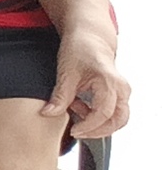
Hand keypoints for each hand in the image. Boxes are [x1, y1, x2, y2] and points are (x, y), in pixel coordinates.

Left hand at [50, 25, 132, 141]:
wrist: (89, 38)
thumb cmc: (78, 50)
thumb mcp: (66, 73)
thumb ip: (60, 96)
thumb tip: (48, 114)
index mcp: (110, 82)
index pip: (104, 114)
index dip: (89, 126)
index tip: (73, 131)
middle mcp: (121, 88)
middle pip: (118, 120)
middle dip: (97, 131)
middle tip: (76, 131)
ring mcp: (122, 91)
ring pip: (118, 118)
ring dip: (97, 123)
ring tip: (74, 109)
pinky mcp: (117, 93)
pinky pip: (112, 111)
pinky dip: (96, 115)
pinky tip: (78, 105)